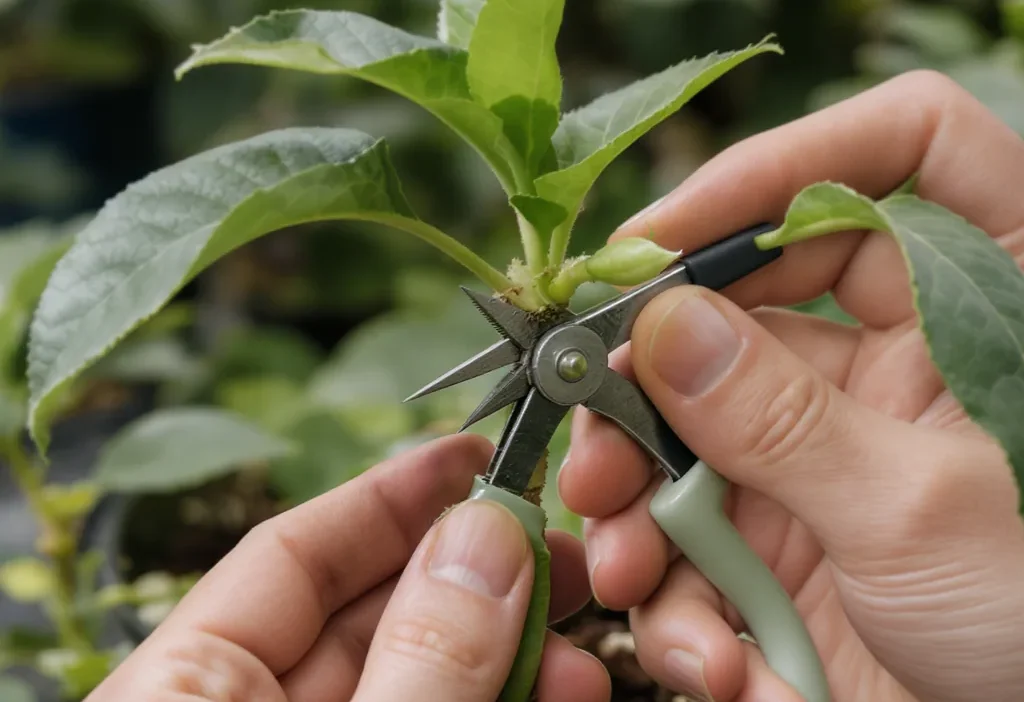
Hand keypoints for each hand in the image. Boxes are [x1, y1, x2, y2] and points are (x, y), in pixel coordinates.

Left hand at [87, 434, 608, 701]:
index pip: (290, 554)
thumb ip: (421, 660)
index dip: (390, 495)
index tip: (477, 452)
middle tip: (567, 546)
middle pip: (369, 612)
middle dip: (478, 574)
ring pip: (421, 674)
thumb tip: (487, 536)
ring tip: (586, 633)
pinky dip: (502, 701)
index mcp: (181, 692)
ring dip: (511, 647)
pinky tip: (563, 689)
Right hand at [559, 70, 1023, 701]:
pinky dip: (676, 581)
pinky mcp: (785, 527)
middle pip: (748, 298)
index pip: (905, 151)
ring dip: (638, 487)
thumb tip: (663, 328)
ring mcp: (828, 444)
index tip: (670, 234)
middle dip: (654, 364)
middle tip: (590, 411)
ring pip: (696, 419)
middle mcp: (899, 357)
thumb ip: (778, 417)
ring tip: (616, 548)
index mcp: (979, 306)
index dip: (791, 164)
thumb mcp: (917, 511)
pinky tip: (695, 644)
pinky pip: (699, 520)